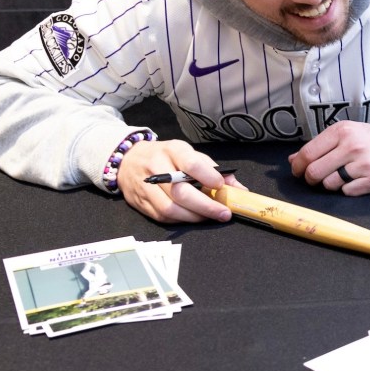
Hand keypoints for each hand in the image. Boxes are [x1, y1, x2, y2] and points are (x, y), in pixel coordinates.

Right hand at [116, 139, 246, 222]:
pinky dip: (181, 220)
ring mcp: (146, 186)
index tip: (221, 186)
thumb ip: (214, 170)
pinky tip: (193, 217)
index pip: (190, 164)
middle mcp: (156, 167)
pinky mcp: (140, 202)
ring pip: (171, 208)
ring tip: (210, 217)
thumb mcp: (190, 154)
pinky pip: (162, 216)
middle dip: (206, 206)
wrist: (129, 160)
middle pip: (181, 192)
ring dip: (194, 216)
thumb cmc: (167, 157)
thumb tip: (239, 190)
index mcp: (172, 150)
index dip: (208, 177)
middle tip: (223, 213)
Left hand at [288, 121, 369, 195]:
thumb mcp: (347, 134)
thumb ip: (320, 146)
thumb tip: (292, 160)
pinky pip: (347, 192)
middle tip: (316, 179)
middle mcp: (352, 145)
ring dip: (331, 184)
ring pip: (330, 184)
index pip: (307, 153)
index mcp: (342, 131)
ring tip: (343, 176)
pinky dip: (348, 189)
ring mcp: (364, 163)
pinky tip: (357, 180)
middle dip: (311, 179)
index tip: (298, 171)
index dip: (298, 166)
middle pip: (315, 171)